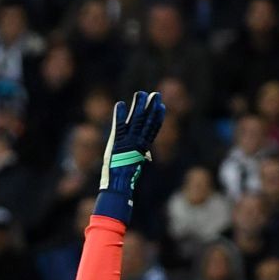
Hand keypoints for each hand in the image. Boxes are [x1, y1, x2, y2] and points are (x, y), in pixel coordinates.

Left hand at [96, 91, 165, 221]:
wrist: (118, 186)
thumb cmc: (124, 179)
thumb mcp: (134, 165)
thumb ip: (141, 157)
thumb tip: (147, 156)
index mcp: (142, 148)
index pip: (152, 129)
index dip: (157, 117)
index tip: (161, 106)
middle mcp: (137, 143)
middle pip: (146, 122)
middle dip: (151, 107)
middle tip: (155, 94)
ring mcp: (128, 142)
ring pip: (136, 121)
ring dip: (138, 106)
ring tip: (141, 93)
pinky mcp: (117, 142)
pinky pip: (119, 126)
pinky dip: (120, 115)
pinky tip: (120, 104)